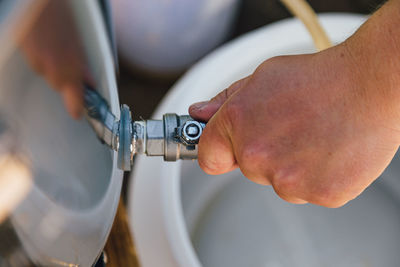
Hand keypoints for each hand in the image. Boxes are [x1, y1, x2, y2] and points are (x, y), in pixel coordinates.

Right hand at [19, 1, 86, 118]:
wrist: (33, 2)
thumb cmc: (57, 13)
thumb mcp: (78, 39)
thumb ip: (82, 64)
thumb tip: (89, 81)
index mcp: (68, 66)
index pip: (74, 97)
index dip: (76, 107)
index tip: (78, 113)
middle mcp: (51, 67)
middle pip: (58, 84)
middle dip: (65, 77)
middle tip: (69, 61)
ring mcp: (36, 61)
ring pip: (46, 71)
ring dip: (52, 64)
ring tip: (55, 44)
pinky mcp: (24, 54)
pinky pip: (36, 61)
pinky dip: (41, 56)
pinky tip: (45, 42)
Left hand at [189, 41, 399, 207]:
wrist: (372, 85)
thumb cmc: (321, 78)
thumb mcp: (262, 78)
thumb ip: (225, 101)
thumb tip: (199, 113)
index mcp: (237, 124)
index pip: (208, 157)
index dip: (219, 153)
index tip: (225, 151)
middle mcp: (256, 155)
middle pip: (248, 168)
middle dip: (264, 152)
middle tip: (291, 127)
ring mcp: (288, 179)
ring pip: (280, 182)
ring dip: (292, 166)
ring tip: (315, 136)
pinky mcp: (320, 194)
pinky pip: (308, 191)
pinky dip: (317, 176)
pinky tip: (329, 150)